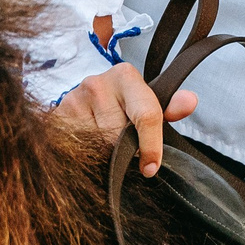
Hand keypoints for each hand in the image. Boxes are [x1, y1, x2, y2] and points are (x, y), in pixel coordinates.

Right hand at [53, 62, 198, 175]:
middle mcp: (97, 83)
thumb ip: (169, 106)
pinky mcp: (54, 117)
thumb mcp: (149, 101)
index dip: (151, 146)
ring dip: (102, 155)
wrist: (87, 96)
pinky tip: (88, 149)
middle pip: (118, 137)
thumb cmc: (124, 102)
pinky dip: (84, 155)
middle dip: (123, 150)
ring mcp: (72, 99)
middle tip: (122, 150)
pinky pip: (74, 149)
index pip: (146, 115)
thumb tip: (190, 102)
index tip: (150, 168)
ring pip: (95, 147)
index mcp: (126, 76)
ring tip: (104, 147)